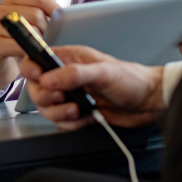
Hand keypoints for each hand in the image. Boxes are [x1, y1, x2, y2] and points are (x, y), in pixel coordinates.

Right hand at [0, 0, 59, 97]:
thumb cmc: (18, 44)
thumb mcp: (33, 22)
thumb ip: (43, 3)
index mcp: (11, 1)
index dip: (55, 11)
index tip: (63, 25)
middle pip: (36, 14)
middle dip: (49, 31)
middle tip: (52, 43)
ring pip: (29, 29)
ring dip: (41, 43)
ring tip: (44, 50)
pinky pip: (19, 45)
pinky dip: (31, 53)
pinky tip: (35, 58)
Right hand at [19, 45, 164, 130]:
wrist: (149, 103)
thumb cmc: (132, 80)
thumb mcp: (103, 72)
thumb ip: (74, 74)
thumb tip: (48, 78)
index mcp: (71, 58)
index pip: (38, 59)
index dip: (32, 69)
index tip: (38, 78)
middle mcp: (67, 76)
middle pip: (37, 88)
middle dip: (46, 97)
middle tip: (62, 97)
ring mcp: (72, 95)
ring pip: (47, 107)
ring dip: (59, 113)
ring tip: (78, 110)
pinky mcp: (78, 113)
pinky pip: (61, 122)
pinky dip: (71, 124)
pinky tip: (87, 117)